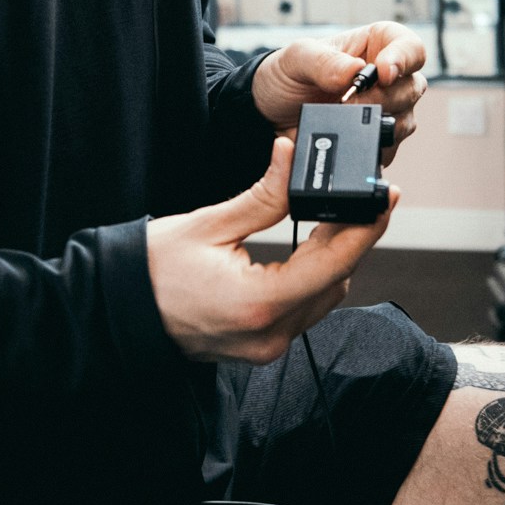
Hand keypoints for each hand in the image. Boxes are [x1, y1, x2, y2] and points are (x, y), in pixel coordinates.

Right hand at [147, 139, 399, 362]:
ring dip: (332, 260)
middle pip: (336, 282)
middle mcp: (270, 334)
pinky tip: (307, 248)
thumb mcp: (209, 224)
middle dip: (350, 238)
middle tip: (358, 196)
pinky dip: (312, 279)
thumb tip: (293, 157)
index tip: (387, 197)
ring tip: (329, 216)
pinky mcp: (261, 348)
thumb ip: (263, 195)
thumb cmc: (151, 271)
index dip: (367, 227)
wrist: (117, 313)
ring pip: (323, 299)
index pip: (333, 263)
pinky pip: (303, 311)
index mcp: (259, 303)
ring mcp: (266, 347)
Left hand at [250, 21, 428, 155]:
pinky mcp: (376, 138)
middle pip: (413, 87)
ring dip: (378, 124)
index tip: (384, 73)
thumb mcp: (296, 58)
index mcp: (377, 44)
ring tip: (342, 120)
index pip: (410, 47)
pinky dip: (372, 146)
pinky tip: (348, 140)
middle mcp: (388, 77)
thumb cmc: (287, 75)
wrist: (269, 112)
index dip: (404, 59)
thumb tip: (353, 72)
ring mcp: (385, 110)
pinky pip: (390, 147)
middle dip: (384, 98)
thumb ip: (323, 62)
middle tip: (349, 103)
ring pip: (406, 120)